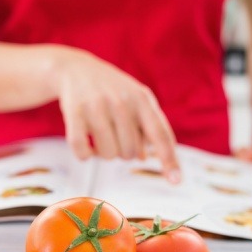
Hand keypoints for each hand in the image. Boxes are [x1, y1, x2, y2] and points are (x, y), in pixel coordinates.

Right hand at [51, 48, 180, 183]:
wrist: (74, 69)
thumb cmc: (111, 89)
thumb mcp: (135, 100)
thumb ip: (147, 126)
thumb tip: (145, 158)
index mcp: (142, 99)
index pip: (160, 135)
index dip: (169, 159)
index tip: (176, 182)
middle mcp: (122, 102)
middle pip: (130, 153)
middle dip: (123, 151)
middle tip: (115, 134)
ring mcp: (97, 107)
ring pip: (108, 155)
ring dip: (103, 152)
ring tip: (99, 134)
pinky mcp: (75, 113)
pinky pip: (82, 151)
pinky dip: (84, 155)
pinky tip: (84, 145)